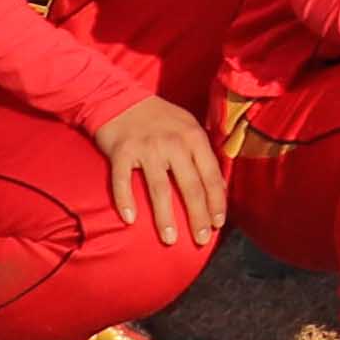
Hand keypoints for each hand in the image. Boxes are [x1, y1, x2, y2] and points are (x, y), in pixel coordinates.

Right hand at [90, 96, 222, 247]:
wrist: (120, 98)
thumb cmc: (159, 118)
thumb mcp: (188, 128)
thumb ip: (201, 154)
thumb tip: (218, 187)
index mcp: (194, 138)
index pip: (211, 176)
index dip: (216, 202)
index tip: (219, 224)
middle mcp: (173, 143)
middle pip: (190, 186)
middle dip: (197, 216)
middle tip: (201, 240)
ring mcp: (147, 148)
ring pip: (159, 189)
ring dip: (165, 217)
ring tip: (170, 239)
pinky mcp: (121, 152)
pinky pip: (123, 181)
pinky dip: (125, 201)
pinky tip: (130, 220)